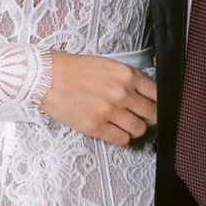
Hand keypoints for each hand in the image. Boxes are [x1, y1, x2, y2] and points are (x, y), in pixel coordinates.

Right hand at [41, 53, 156, 147]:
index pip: (158, 94)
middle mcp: (122, 93)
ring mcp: (110, 111)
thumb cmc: (75, 69)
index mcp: (127, 75)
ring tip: (124, 125)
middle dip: (149, 118)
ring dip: (134, 129)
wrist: (47, 77)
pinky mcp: (96, 126)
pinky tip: (114, 131)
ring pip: (139, 129)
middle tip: (141, 118)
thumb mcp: (108, 65)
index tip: (155, 107)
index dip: (159, 103)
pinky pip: (122, 140)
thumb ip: (129, 79)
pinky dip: (121, 138)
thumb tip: (146, 94)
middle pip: (152, 114)